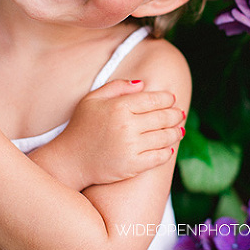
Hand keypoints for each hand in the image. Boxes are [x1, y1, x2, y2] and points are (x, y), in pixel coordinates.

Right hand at [51, 79, 185, 187]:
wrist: (69, 160)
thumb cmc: (81, 128)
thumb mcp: (92, 100)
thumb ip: (117, 87)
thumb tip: (143, 84)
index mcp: (119, 106)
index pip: (153, 99)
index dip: (167, 99)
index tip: (171, 99)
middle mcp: (127, 125)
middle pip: (163, 117)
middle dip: (175, 115)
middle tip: (180, 114)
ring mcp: (131, 147)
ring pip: (165, 137)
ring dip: (176, 133)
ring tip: (179, 130)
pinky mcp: (133, 165)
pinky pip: (159, 157)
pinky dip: (167, 152)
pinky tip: (169, 148)